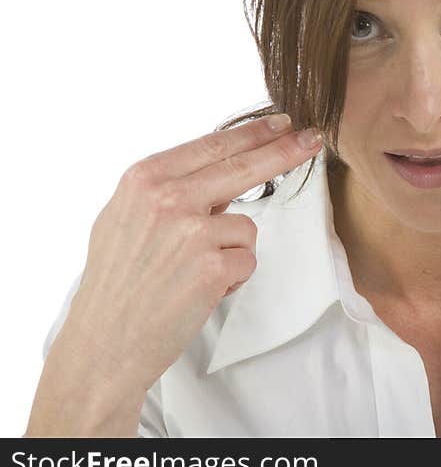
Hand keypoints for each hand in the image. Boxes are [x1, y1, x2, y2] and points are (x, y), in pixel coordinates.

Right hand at [65, 113, 324, 393]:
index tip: (282, 123)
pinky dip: (233, 277)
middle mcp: (168, 198)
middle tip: (312, 139)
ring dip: (231, 252)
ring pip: (247, 226)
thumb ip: (169, 190)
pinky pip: (247, 259)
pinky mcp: (212, 266)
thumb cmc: (116, 283)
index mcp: (145, 179)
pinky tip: (200, 290)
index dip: (254, 133)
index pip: (214, 145)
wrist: (103, 343)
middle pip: (244, 165)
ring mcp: (191, 231)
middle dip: (285, 151)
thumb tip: (217, 172)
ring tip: (192, 274)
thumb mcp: (126, 217)